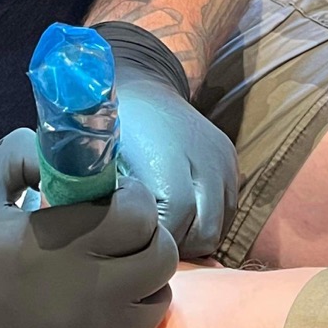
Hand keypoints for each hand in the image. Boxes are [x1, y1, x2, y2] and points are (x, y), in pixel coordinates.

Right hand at [0, 130, 177, 327]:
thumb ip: (20, 155)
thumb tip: (68, 155)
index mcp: (58, 245)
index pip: (138, 213)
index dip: (131, 198)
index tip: (112, 198)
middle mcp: (89, 295)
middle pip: (161, 257)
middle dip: (146, 237)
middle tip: (117, 236)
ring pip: (155, 302)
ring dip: (138, 283)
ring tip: (101, 278)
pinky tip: (84, 322)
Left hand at [94, 21, 237, 259]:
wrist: (140, 82)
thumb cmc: (107, 127)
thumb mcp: (95, 162)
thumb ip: (103, 201)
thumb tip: (100, 243)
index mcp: (164, 161)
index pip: (171, 227)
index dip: (149, 242)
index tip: (129, 245)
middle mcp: (202, 161)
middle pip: (201, 233)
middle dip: (173, 244)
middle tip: (144, 242)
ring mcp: (222, 161)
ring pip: (217, 227)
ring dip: (192, 236)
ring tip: (161, 227)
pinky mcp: (231, 160)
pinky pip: (227, 210)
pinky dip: (205, 219)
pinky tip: (180, 213)